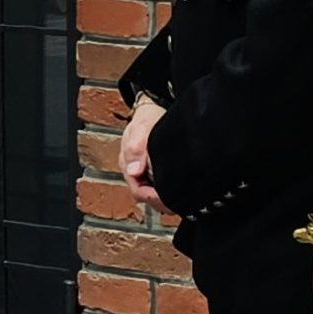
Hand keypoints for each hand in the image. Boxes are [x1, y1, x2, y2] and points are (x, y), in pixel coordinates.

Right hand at [119, 96, 172, 215]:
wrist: (153, 110)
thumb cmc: (147, 119)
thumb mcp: (141, 129)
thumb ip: (135, 148)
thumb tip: (133, 171)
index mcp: (128, 165)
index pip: (139, 192)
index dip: (154, 199)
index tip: (171, 199)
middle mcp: (135, 172)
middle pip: (147, 197)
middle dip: (163, 202)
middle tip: (183, 203)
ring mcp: (144, 173)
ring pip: (154, 194)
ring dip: (167, 198)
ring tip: (184, 198)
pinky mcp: (155, 171)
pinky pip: (161, 187)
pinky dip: (170, 190)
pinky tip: (182, 189)